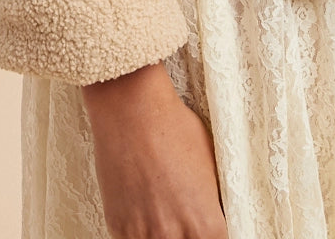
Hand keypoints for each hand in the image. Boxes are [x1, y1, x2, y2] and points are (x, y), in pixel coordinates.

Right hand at [81, 60, 227, 238]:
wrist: (131, 108)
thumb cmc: (174, 127)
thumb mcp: (212, 165)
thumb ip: (213, 201)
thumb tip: (216, 213)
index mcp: (207, 225)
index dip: (212, 231)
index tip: (206, 223)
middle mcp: (176, 237)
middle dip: (187, 232)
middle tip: (181, 211)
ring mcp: (144, 235)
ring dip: (162, 233)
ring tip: (162, 208)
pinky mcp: (118, 227)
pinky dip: (139, 229)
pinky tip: (142, 205)